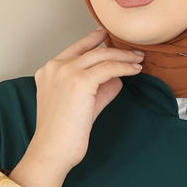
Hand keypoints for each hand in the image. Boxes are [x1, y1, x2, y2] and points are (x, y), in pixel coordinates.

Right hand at [24, 26, 144, 173]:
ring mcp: (66, 72)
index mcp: (48, 72)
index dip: (92, 40)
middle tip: (133, 52)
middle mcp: (55, 67)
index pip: (74, 50)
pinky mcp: (80, 81)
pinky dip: (125, 68)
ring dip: (124, 56)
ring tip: (138, 60)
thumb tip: (116, 80)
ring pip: (102, 56)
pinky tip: (135, 70)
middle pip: (91, 51)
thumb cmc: (62, 135)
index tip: (106, 35)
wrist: (52, 151)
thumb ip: (97, 91)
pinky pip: (109, 69)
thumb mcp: (81, 106)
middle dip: (115, 49)